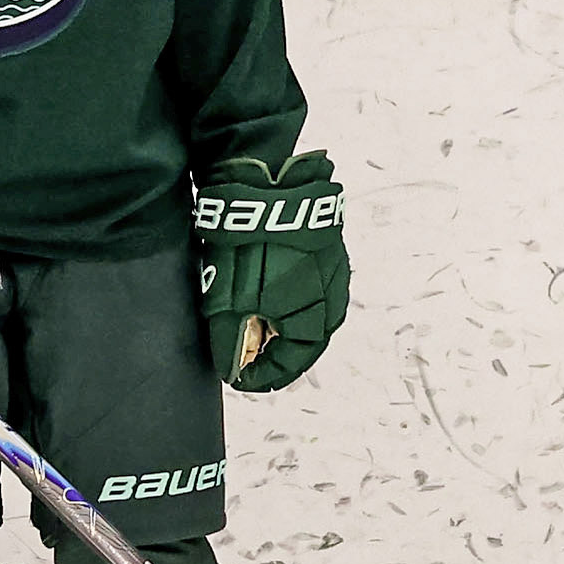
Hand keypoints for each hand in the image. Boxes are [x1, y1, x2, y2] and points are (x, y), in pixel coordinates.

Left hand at [195, 151, 348, 392]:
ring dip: (281, 323)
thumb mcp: (229, 305)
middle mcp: (333, 299)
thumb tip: (233, 369)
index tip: (237, 379)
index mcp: (316, 320)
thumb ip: (232, 344)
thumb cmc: (248, 249)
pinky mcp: (326, 246)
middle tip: (243, 355)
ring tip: (251, 324)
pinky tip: (265, 290)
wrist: (263, 184)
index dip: (261, 376)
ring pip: (309, 312)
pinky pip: (309, 285)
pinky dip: (287, 297)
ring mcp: (334, 270)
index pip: (291, 365)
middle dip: (273, 351)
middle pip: (305, 340)